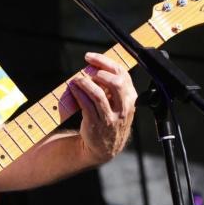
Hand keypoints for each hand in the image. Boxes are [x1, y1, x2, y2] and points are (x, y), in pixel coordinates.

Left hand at [71, 51, 136, 165]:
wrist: (105, 147)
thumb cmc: (109, 119)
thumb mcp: (118, 103)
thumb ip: (113, 86)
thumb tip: (94, 65)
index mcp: (130, 98)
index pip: (122, 74)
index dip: (105, 62)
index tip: (90, 57)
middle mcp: (123, 108)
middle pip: (116, 83)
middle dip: (100, 72)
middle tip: (88, 71)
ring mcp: (110, 117)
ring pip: (99, 95)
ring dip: (85, 83)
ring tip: (77, 79)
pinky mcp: (96, 124)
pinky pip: (86, 105)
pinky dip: (78, 93)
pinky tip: (73, 88)